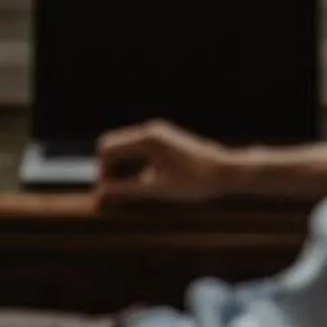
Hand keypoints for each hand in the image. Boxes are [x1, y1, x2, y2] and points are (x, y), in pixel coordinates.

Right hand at [94, 118, 243, 208]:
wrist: (227, 172)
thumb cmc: (194, 182)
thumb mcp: (157, 190)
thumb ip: (126, 191)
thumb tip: (100, 195)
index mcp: (147, 139)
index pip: (107, 148)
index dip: (102, 171)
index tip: (110, 194)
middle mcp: (150, 130)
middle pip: (113, 145)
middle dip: (109, 169)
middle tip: (117, 195)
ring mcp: (158, 133)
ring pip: (125, 147)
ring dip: (122, 168)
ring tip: (134, 192)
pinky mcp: (165, 139)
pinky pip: (139, 149)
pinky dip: (135, 165)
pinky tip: (148, 184)